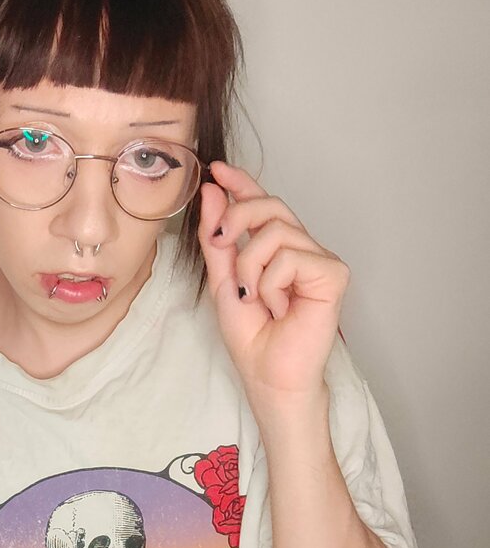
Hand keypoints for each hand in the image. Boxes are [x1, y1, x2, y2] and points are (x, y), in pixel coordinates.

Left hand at [197, 162, 350, 400]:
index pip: (263, 206)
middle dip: (237, 217)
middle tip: (221, 241)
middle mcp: (301, 250)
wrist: (269, 377)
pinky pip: (291, 257)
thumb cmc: (253, 339)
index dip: (242, 183)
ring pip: (276, 232)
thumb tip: (213, 193)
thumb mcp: (224, 282)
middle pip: (271, 206)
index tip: (217, 171)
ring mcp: (319, 260)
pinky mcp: (333, 274)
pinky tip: (280, 308)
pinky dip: (273, 284)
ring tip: (256, 299)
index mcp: (277, 251)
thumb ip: (218, 240)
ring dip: (251, 267)